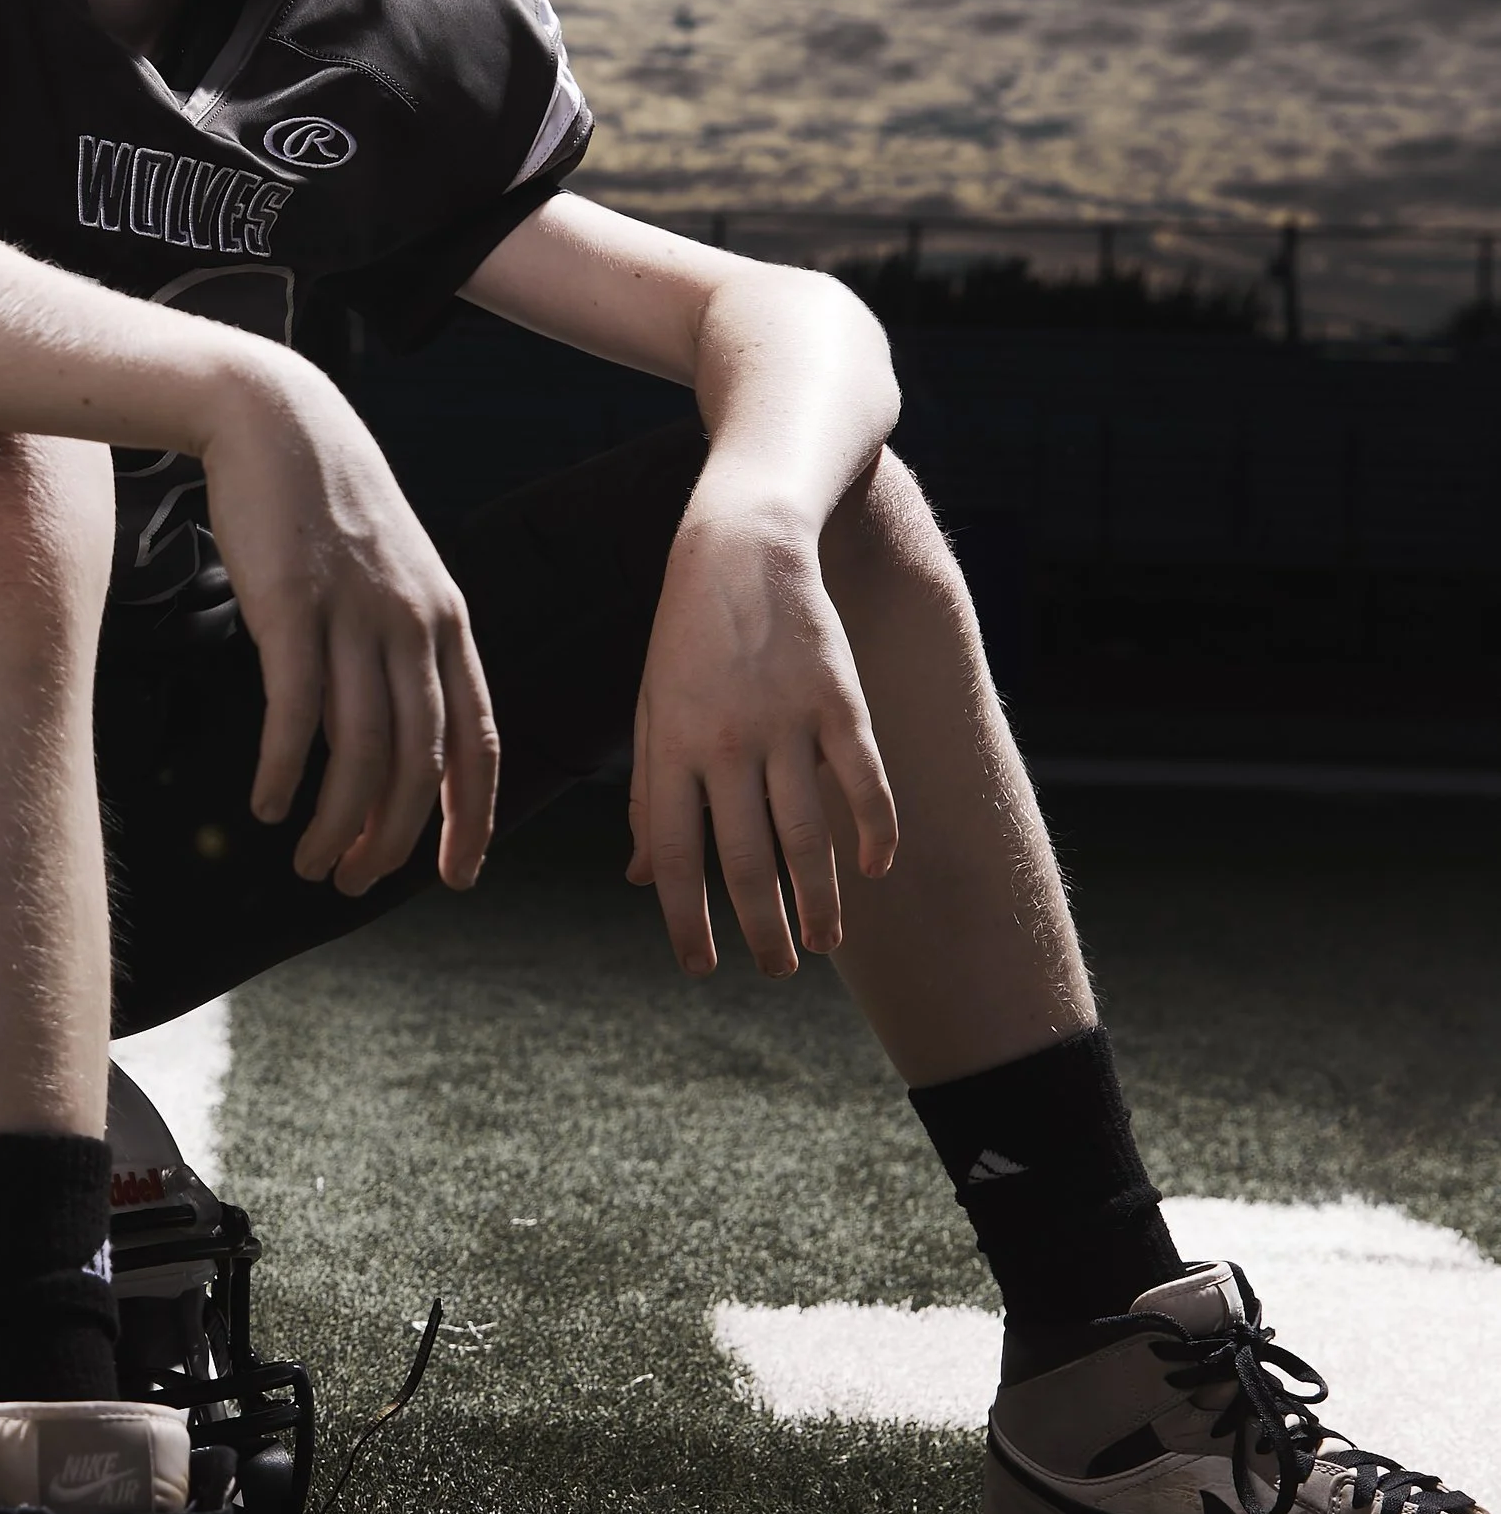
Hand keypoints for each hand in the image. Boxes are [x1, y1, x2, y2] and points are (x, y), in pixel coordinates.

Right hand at [198, 355, 498, 896]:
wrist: (275, 419)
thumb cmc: (326, 503)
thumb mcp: (392, 571)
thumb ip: (404, 644)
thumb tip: (397, 729)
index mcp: (448, 621)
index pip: (477, 742)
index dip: (470, 819)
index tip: (455, 876)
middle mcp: (414, 624)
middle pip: (419, 763)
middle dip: (393, 840)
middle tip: (355, 884)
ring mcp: (354, 615)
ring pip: (359, 751)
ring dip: (336, 823)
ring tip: (309, 862)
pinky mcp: (291, 606)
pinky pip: (295, 713)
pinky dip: (282, 771)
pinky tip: (264, 804)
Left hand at [628, 504, 897, 974]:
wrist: (741, 542)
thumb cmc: (687, 637)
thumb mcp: (651, 711)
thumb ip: (649, 796)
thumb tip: (640, 878)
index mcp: (670, 748)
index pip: (675, 858)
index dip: (687, 921)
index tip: (702, 968)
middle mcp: (725, 742)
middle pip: (745, 860)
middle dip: (761, 929)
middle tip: (775, 970)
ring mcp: (785, 720)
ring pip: (806, 834)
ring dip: (818, 899)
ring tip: (824, 943)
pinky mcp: (838, 698)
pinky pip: (861, 780)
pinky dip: (873, 830)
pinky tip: (873, 870)